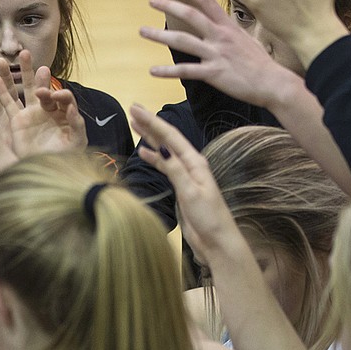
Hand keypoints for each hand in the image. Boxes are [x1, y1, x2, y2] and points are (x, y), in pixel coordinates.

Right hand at [0, 52, 85, 162]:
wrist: (43, 171)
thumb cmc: (63, 158)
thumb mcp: (76, 142)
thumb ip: (77, 124)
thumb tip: (73, 107)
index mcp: (63, 113)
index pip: (62, 97)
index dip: (59, 94)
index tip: (56, 97)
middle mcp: (46, 110)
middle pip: (41, 86)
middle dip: (37, 73)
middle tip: (31, 60)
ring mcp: (30, 114)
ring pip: (23, 89)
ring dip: (19, 73)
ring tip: (12, 58)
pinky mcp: (17, 121)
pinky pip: (8, 103)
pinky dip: (2, 90)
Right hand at [130, 103, 244, 262]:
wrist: (217, 241)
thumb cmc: (209, 218)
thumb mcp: (192, 193)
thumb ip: (177, 171)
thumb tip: (162, 149)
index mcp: (195, 163)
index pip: (171, 137)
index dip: (153, 122)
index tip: (136, 109)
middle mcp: (190, 165)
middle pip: (167, 139)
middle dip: (150, 124)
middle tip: (133, 109)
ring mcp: (186, 176)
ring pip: (165, 151)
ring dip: (150, 138)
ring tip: (136, 125)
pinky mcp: (181, 187)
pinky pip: (165, 166)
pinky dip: (153, 158)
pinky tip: (143, 152)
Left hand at [139, 0, 305, 109]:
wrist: (273, 82)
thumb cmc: (260, 63)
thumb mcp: (246, 39)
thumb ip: (230, 31)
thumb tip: (222, 25)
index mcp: (228, 26)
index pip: (207, 2)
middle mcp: (220, 36)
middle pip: (191, 16)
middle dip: (169, 6)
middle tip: (152, 1)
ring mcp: (216, 54)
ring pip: (183, 41)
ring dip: (160, 36)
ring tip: (143, 31)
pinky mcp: (214, 73)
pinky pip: (186, 71)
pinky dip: (168, 71)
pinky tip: (153, 71)